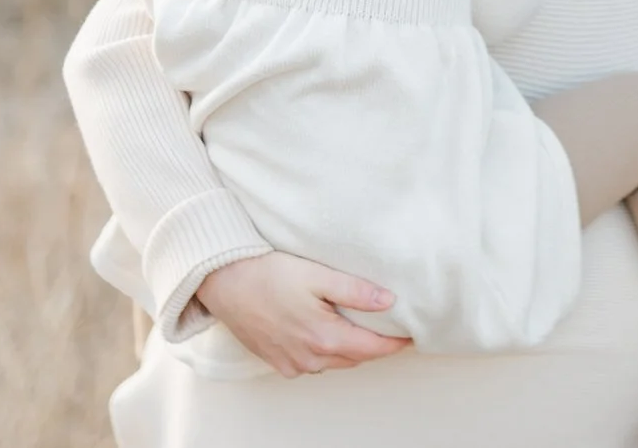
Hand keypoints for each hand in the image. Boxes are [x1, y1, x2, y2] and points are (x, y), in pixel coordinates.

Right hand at [194, 252, 411, 377]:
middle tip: (392, 328)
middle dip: (376, 345)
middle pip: (355, 357)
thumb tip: (390, 301)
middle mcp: (309, 359)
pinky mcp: (277, 361)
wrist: (223, 282)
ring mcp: (291, 363)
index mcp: (324, 338)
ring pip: (333, 362)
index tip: (414, 335)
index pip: (373, 348)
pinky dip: (326, 352)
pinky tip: (328, 332)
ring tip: (364, 328)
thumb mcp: (317, 275)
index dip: (396, 343)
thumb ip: (355, 290)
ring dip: (350, 349)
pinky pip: (312, 363)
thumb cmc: (269, 273)